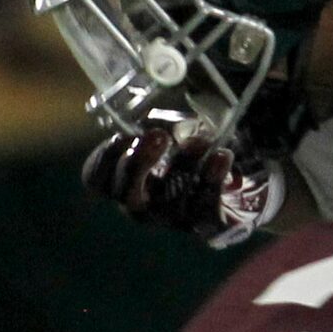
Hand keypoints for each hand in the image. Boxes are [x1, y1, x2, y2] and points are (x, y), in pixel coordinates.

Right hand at [83, 125, 284, 247]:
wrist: (235, 191)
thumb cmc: (191, 157)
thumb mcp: (169, 134)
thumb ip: (160, 123)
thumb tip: (160, 107)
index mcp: (124, 182)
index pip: (97, 179)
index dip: (105, 158)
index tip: (126, 134)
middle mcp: (142, 206)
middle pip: (126, 194)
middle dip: (139, 163)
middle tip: (158, 135)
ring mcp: (172, 219)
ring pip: (171, 198)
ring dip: (186, 163)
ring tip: (201, 139)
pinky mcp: (204, 224)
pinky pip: (206, 206)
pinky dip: (213, 179)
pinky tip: (222, 156)